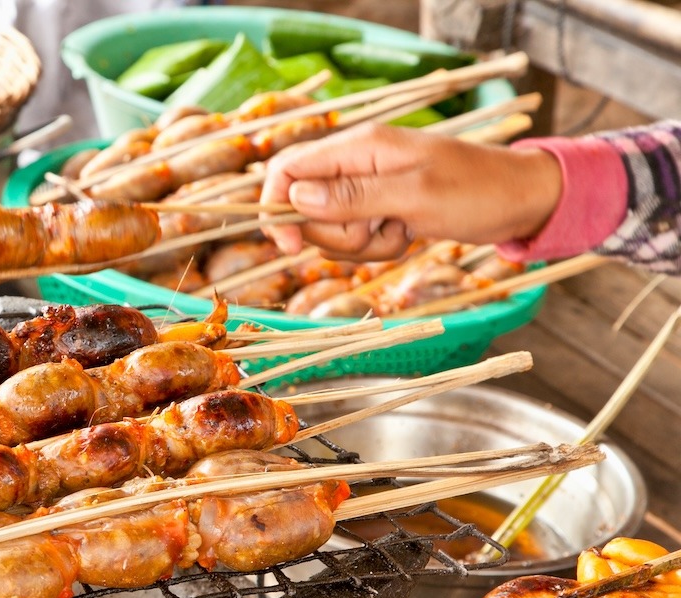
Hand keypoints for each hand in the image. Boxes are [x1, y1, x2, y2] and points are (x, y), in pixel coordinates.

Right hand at [260, 123, 563, 260]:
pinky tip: (410, 234)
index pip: (288, 168)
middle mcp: (357, 165)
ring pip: (331, 230)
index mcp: (360, 148)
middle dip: (334, 235)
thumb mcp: (414, 197)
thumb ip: (353, 197)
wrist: (522, 201)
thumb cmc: (477, 192)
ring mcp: (368, 189)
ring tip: (403, 231)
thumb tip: (297, 197)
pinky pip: (357, 239)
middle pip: (305, 208)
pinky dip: (379, 247)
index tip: (290, 245)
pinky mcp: (381, 210)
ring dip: (362, 245)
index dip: (277, 207)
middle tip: (378, 231)